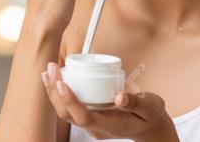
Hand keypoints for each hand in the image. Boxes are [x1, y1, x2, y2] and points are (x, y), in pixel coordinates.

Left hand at [41, 63, 178, 141]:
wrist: (151, 129)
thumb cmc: (150, 117)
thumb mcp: (150, 107)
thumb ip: (136, 102)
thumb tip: (120, 97)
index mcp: (110, 125)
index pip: (83, 116)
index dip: (70, 101)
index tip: (62, 83)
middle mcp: (97, 127)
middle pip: (68, 115)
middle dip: (55, 92)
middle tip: (51, 70)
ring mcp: (93, 124)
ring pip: (66, 112)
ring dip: (54, 92)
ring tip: (49, 72)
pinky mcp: (91, 116)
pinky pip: (71, 107)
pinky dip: (61, 93)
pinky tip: (57, 79)